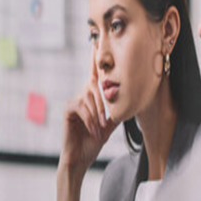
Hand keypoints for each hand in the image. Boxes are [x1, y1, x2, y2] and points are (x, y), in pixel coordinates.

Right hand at [59, 53, 117, 182]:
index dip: (94, 59)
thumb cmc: (93, 142)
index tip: (95, 42)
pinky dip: (90, 119)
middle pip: (95, 85)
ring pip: (90, 97)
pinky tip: (93, 129)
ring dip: (98, 115)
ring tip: (101, 129)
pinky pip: (82, 107)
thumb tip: (132, 101)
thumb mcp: (110, 124)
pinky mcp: (68, 110)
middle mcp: (82, 95)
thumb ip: (117, 111)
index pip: (94, 74)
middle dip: (104, 102)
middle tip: (106, 121)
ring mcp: (74, 101)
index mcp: (92, 97)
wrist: (81, 158)